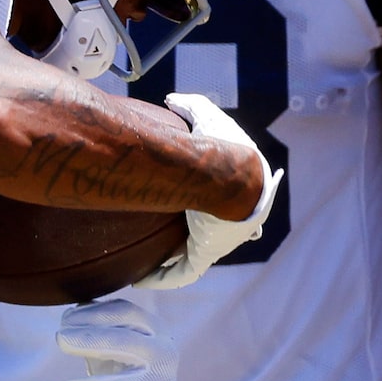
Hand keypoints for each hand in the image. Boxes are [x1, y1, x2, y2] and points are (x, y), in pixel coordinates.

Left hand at [53, 295, 179, 380]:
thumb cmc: (119, 365)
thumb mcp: (109, 340)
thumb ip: (93, 325)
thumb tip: (70, 316)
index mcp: (154, 329)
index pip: (126, 313)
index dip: (95, 314)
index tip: (65, 319)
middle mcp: (164, 353)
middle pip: (125, 341)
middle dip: (90, 338)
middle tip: (60, 338)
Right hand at [135, 94, 279, 288]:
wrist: (232, 176)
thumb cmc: (225, 147)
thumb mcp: (207, 117)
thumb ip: (190, 106)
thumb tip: (171, 100)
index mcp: (240, 191)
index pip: (234, 203)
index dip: (220, 206)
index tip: (200, 207)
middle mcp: (232, 221)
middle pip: (214, 234)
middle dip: (196, 238)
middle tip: (170, 239)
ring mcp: (220, 240)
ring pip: (195, 255)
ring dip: (173, 261)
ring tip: (146, 263)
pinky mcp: (206, 254)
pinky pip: (183, 273)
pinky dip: (163, 278)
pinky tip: (140, 280)